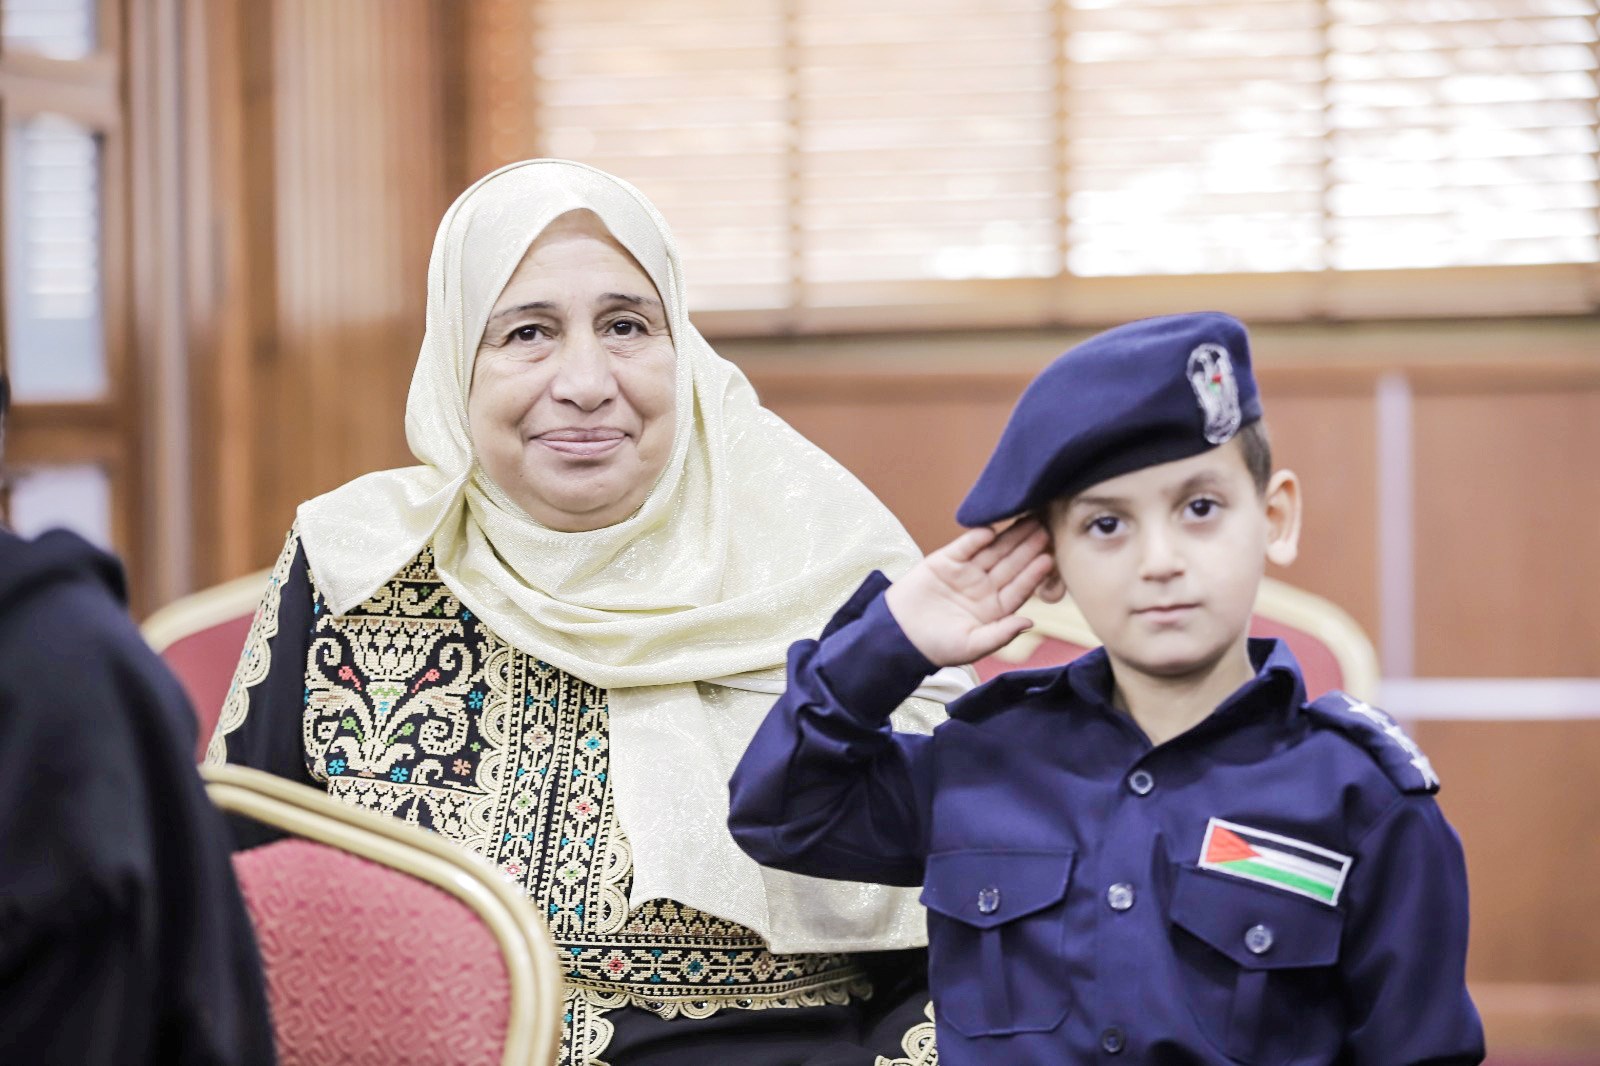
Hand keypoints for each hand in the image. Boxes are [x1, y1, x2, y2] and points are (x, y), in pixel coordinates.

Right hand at [884, 518, 1056, 666]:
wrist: (898, 636)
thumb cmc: (936, 647)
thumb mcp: (972, 646)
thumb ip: (1001, 633)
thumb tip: (1030, 622)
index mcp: (994, 609)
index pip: (1019, 588)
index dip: (1033, 574)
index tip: (1048, 559)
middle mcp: (984, 588)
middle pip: (1010, 564)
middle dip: (1027, 547)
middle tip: (1045, 528)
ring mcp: (965, 572)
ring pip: (992, 551)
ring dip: (1009, 536)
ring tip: (1027, 520)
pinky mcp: (945, 561)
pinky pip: (965, 546)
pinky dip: (977, 537)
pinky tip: (992, 529)